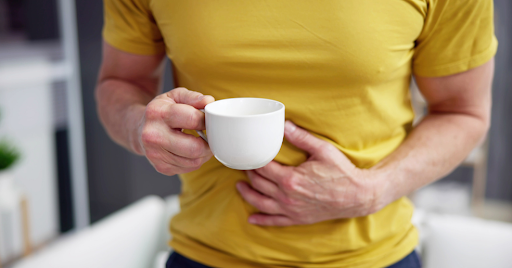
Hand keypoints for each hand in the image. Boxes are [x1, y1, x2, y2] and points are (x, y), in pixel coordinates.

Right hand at [135, 87, 214, 174]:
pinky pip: (189, 168)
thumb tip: (209, 101)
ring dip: (204, 153)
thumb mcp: (174, 97)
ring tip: (201, 142)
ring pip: (194, 161)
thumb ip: (193, 97)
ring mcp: (156, 154)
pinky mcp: (161, 167)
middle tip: (210, 136)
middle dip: (208, 143)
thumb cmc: (160, 111)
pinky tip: (191, 150)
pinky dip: (195, 160)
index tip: (208, 120)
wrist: (138, 129)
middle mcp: (153, 136)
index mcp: (157, 113)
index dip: (207, 120)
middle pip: (194, 148)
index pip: (193, 119)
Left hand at [236, 121, 381, 225]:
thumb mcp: (322, 150)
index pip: (263, 168)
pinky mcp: (297, 219)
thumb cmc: (342, 172)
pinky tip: (252, 219)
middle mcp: (287, 197)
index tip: (247, 153)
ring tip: (240, 187)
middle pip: (259, 184)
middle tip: (244, 165)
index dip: (253, 160)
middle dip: (249, 173)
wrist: (358, 196)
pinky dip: (261, 220)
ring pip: (261, 203)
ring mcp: (291, 210)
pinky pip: (275, 221)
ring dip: (248, 194)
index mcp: (291, 179)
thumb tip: (284, 124)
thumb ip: (301, 137)